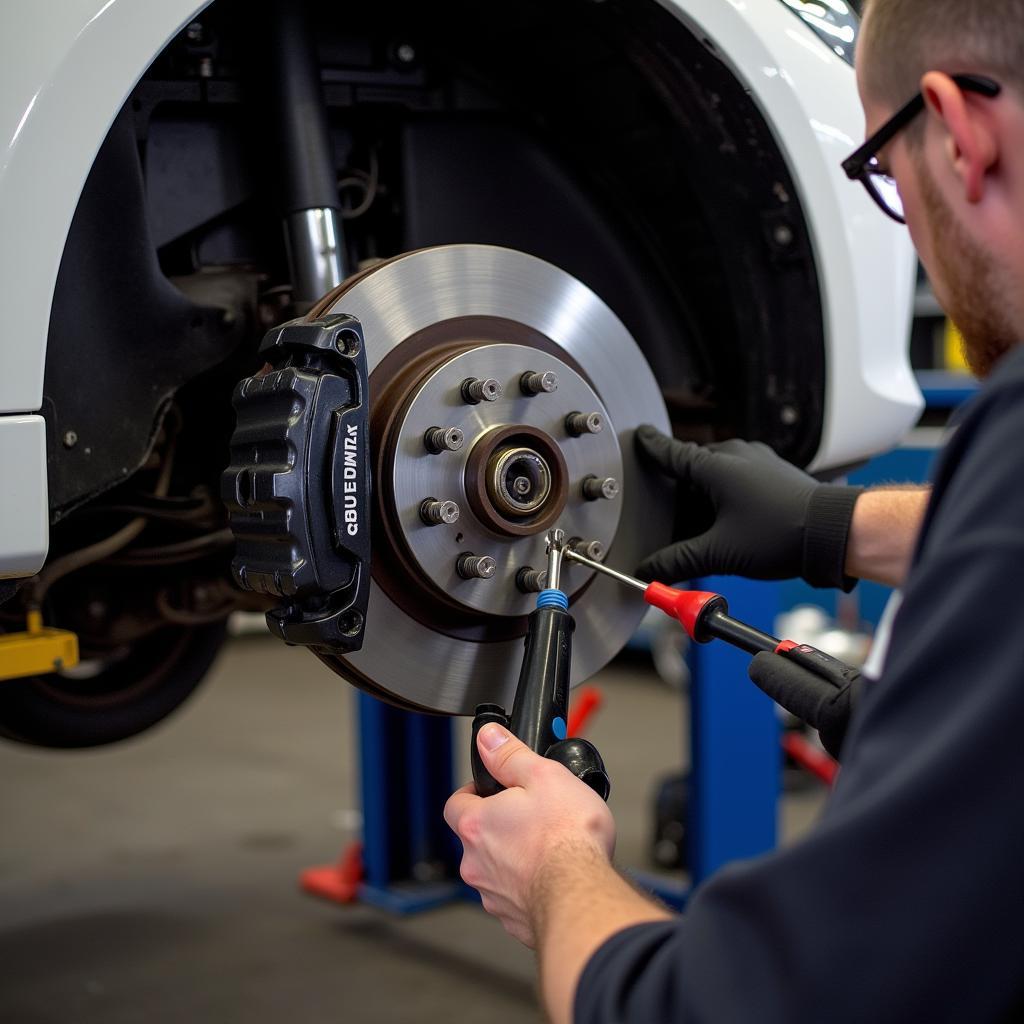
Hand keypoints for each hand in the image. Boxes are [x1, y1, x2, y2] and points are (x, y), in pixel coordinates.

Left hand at [444, 723, 615, 947]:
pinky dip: (530, 886)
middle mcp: (476, 864)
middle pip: (477, 837)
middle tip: (529, 817)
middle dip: (499, 826)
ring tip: (547, 847)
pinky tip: (554, 876)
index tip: (490, 789)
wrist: (583, 897)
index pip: (455, 803)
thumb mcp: (543, 776)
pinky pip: (516, 897)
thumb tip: (488, 738)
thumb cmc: (567, 840)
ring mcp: (494, 895)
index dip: (472, 792)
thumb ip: (510, 755)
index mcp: (477, 825)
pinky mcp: (515, 920)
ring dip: (514, 858)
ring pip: (495, 870)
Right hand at [635, 425, 861, 588]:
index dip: (650, 446)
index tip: (639, 436)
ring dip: (704, 497)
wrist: (832, 532)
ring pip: (716, 474)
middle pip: (692, 469)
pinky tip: (729, 522)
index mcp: (715, 466)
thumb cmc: (782, 534)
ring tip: (704, 529)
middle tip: (670, 518)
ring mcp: (757, 460)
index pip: (670, 452)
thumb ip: (678, 562)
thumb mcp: (719, 553)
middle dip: (679, 492)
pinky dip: (725, 496)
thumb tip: (650, 572)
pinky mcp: (773, 471)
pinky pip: (738, 477)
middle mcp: (735, 454)